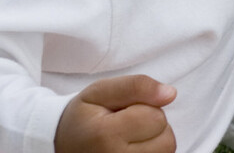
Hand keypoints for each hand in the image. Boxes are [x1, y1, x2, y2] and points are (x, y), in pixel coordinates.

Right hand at [55, 74, 176, 152]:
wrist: (62, 146)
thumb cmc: (84, 117)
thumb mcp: (100, 91)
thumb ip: (136, 86)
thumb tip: (170, 94)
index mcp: (105, 136)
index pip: (155, 117)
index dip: (145, 107)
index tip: (122, 111)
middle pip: (166, 138)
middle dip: (152, 124)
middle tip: (126, 124)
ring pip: (166, 151)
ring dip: (155, 140)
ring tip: (130, 136)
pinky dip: (152, 150)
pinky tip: (133, 147)